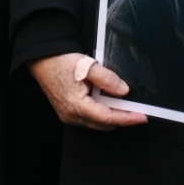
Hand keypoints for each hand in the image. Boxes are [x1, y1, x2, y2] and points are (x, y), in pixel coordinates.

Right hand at [28, 52, 147, 130]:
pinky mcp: (68, 112)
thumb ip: (107, 79)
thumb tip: (123, 91)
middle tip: (136, 110)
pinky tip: (107, 101)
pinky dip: (101, 112)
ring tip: (123, 103)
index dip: (127, 118)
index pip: (107, 118)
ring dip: (111, 115)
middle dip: (121, 118)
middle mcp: (72, 115)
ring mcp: (69, 115)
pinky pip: (89, 118)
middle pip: (104, 124)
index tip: (141, 117)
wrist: (42, 60)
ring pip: (97, 122)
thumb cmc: (60, 62)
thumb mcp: (87, 66)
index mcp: (76, 105)